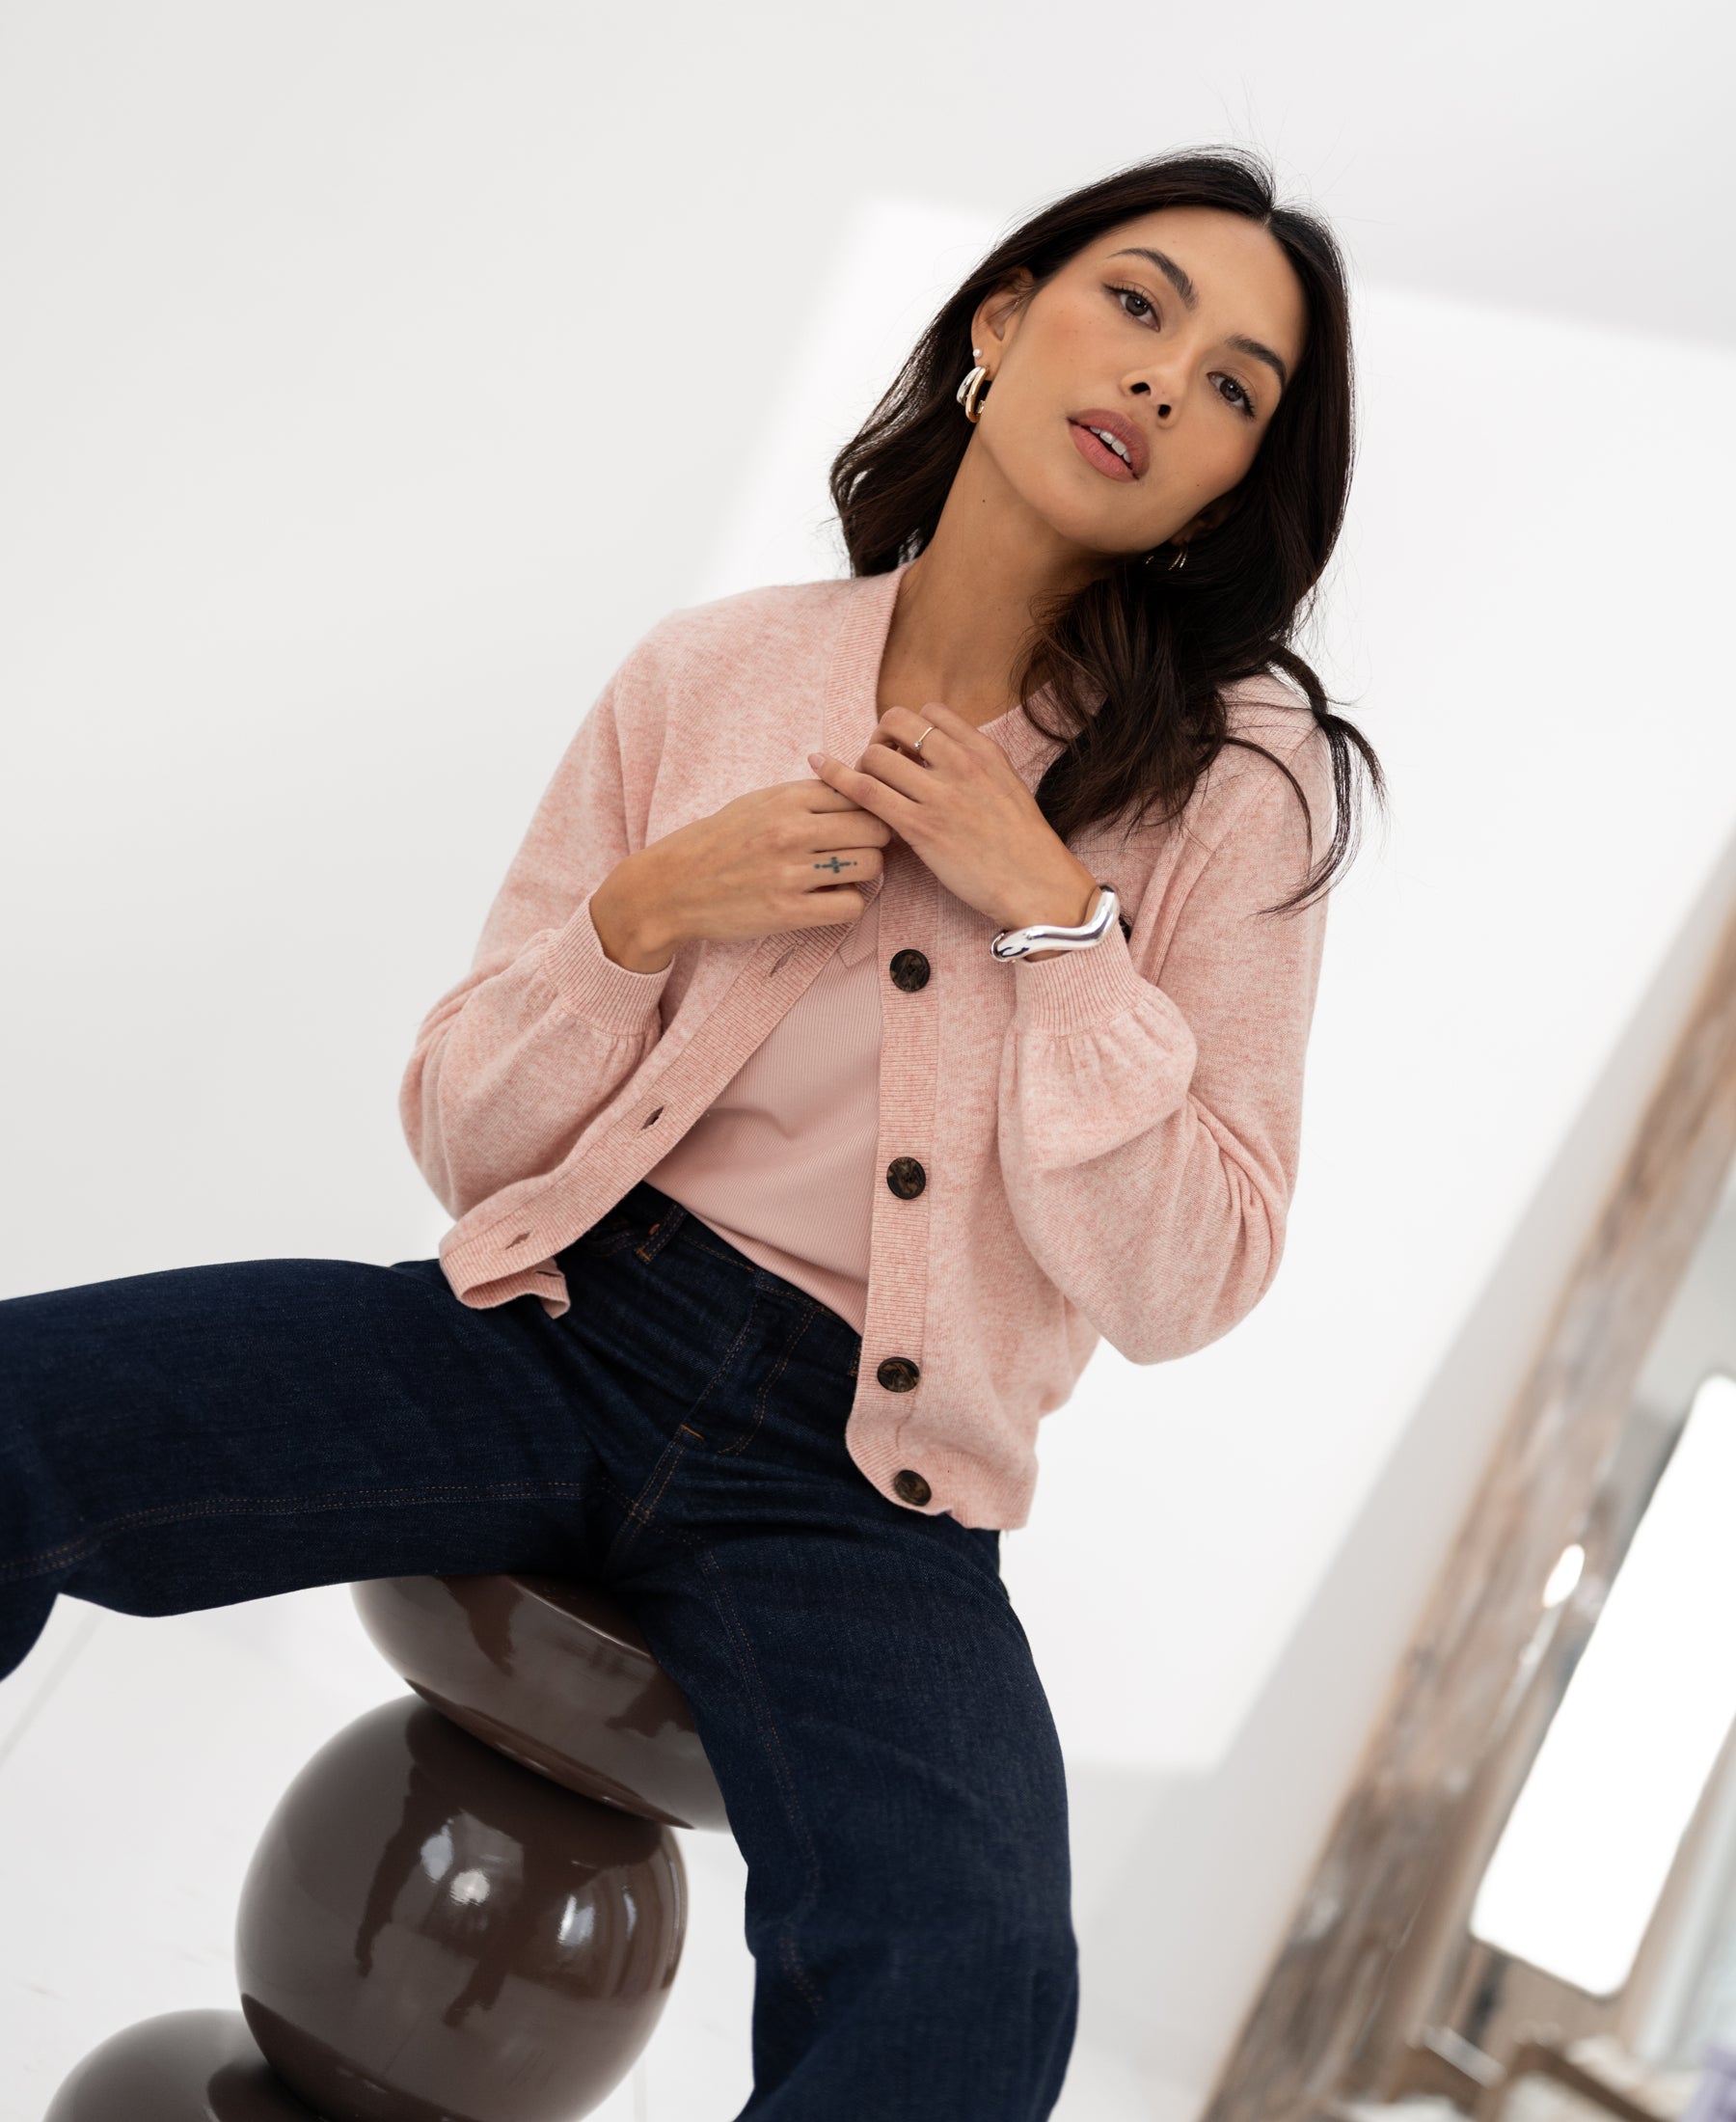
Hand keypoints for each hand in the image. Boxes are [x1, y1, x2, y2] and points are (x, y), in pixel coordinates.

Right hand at [590, 778, 892, 971]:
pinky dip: (847, 906)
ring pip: (871, 866)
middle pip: (876, 829)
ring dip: (864, 876)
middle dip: (872, 843)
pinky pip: (852, 906)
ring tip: (840, 878)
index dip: (866, 811)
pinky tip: (828, 902)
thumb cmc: (716, 843)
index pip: (860, 794)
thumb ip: (804, 795)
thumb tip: (854, 787)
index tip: (856, 826)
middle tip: (854, 854)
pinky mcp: (787, 911)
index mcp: (786, 797)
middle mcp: (791, 830)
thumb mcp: (756, 803)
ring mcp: (789, 871)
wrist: (669, 888)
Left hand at [807, 702, 1098, 939]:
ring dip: (862, 766)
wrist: (1037, 884)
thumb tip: (939, 754)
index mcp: (983, 751)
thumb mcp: (1007, 786)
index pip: (930, 712)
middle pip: (897, 723)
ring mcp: (939, 795)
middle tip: (879, 765)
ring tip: (867, 789)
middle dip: (880, 738)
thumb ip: (974, 765)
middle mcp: (960, 764)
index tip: (906, 750)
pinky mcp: (920, 828)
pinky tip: (820, 767)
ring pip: (877, 755)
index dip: (909, 728)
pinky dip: (837, 777)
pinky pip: (866, 791)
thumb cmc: (1023, 844)